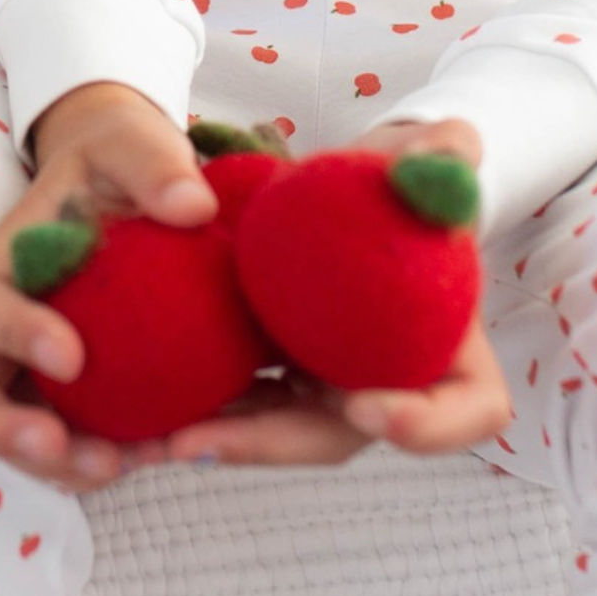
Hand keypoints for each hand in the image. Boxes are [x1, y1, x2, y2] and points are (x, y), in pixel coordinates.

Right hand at [0, 82, 216, 491]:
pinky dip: (91, 462)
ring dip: (48, 462)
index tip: (71, 355)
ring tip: (117, 467)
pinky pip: (58, 440)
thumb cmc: (114, 158)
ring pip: (2, 429)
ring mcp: (21, 363)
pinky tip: (151, 456)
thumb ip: (154, 162)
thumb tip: (190, 205)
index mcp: (0, 261)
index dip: (5, 333)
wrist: (123, 182)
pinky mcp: (60, 393)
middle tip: (53, 445)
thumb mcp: (131, 142)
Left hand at [166, 118, 511, 464]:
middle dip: (272, 445)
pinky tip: (131, 419)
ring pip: (270, 430)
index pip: (465, 410)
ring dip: (211, 439)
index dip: (427, 425)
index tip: (364, 408)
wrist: (343, 191)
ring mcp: (320, 386)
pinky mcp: (267, 374)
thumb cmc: (399, 181)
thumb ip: (443, 156)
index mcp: (448, 349)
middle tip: (202, 440)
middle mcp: (384, 385)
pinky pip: (229, 402)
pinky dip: (186, 410)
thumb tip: (450, 151)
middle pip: (339, 436)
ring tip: (147, 441)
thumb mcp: (425, 161)